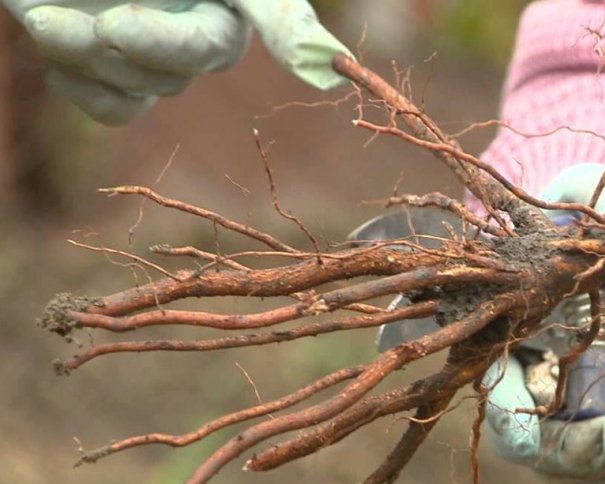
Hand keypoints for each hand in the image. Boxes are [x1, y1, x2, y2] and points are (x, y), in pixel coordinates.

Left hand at [3, 0, 350, 124]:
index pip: (274, 9)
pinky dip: (82, 88)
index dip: (292, 32)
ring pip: (147, 87)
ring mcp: (159, 55)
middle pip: (194, 60)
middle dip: (141, 46)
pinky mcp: (117, 78)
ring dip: (89, 58)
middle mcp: (201, 23)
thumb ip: (260, 4)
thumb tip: (319, 59)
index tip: (309, 68)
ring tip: (44, 19)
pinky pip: (117, 110)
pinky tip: (55, 48)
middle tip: (100, 26)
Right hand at [482, 164, 604, 483]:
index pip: (494, 394)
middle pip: (541, 447)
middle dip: (583, 449)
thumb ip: (573, 202)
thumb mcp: (576, 209)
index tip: (525, 441)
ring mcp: (562, 415)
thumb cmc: (578, 237)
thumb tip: (574, 203)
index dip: (504, 422)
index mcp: (504, 343)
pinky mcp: (599, 425)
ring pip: (582, 464)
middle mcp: (527, 389)